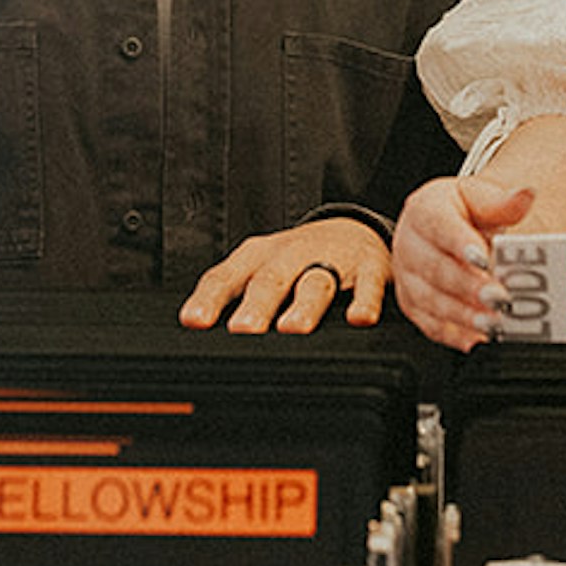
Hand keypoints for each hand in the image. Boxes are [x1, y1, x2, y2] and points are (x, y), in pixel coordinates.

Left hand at [181, 215, 387, 334]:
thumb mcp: (261, 270)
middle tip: (244, 330)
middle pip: (271, 279)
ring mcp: (332, 259)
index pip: (226, 276)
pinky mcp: (370, 268)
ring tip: (293, 328)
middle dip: (257, 306)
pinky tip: (359, 319)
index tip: (195, 320)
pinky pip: (369, 285)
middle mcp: (291, 255)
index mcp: (258, 257)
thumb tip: (200, 335)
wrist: (353, 229)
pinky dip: (364, 301)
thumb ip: (233, 299)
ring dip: (304, 306)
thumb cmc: (297, 261)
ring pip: (316, 283)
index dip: (209, 298)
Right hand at [388, 171, 531, 352]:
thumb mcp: (481, 198)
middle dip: (469, 287)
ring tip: (493, 323)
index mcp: (424, 209)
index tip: (484, 258)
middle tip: (499, 298)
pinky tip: (476, 339)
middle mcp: (410, 243)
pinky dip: (454, 334)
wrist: (451, 228)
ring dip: (463, 315)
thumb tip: (524, 196)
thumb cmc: (464, 214)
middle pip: (436, 267)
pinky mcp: (413, 304)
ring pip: (431, 300)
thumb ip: (502, 202)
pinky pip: (429, 323)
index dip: (461, 243)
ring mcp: (408, 277)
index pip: (439, 225)